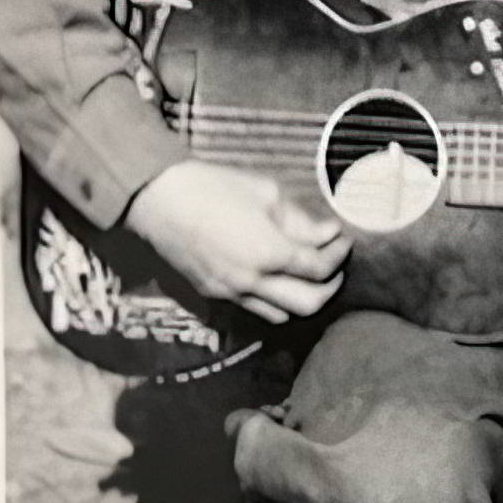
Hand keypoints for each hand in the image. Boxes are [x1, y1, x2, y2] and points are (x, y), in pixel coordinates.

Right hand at [125, 160, 350, 323]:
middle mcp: (252, 282)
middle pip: (308, 304)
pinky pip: (254, 309)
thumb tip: (328, 233)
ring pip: (281, 315)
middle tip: (335, 266)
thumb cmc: (213, 187)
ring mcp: (231, 293)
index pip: (319, 268)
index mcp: (269, 253)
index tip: (343, 239)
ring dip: (302, 299)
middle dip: (330, 287)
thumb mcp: (265, 193)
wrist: (159, 201)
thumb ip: (301, 220)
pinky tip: (276, 279)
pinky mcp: (213, 295)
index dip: (338, 255)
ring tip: (309, 276)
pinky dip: (274, 301)